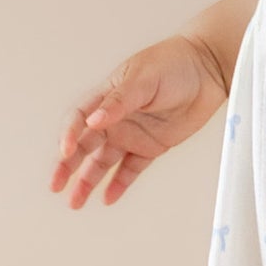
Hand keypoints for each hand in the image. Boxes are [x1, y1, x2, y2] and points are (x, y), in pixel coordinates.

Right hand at [51, 33, 228, 207]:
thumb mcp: (143, 78)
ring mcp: (132, 133)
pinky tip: (107, 198)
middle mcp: (115, 118)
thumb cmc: (173, 63)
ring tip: (75, 201)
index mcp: (107, 96)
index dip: (69, 135)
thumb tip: (94, 120)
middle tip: (56, 185)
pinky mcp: (151, 146)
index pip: (79, 118)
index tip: (65, 151)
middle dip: (68, 165)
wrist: (208, 69)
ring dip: (87, 181)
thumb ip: (119, 100)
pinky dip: (119, 184)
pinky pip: (130, 169)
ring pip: (102, 162)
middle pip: (84, 145)